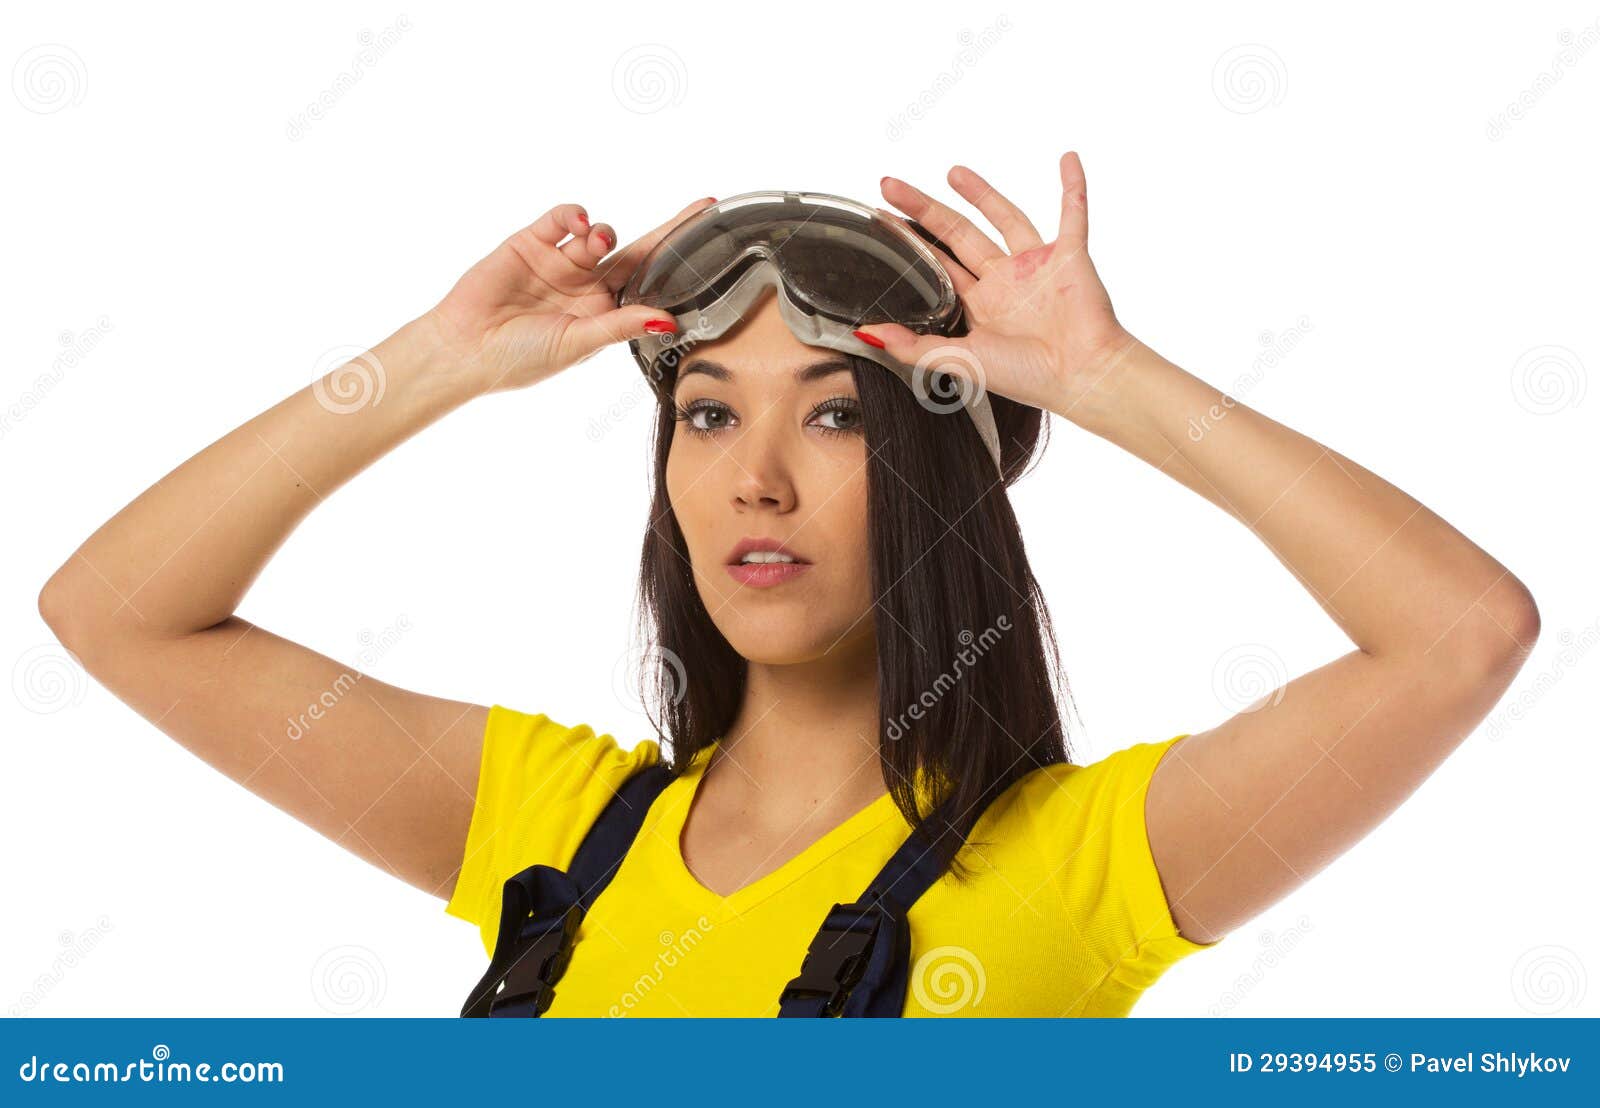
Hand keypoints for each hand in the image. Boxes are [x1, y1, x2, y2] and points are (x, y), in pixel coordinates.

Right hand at [421, 197, 715, 394]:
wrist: (463, 348)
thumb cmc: (519, 359)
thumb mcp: (577, 344)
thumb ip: (620, 325)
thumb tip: (668, 320)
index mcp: (604, 313)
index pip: (651, 284)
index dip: (679, 264)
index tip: (712, 245)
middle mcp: (588, 286)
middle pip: (638, 252)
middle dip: (670, 231)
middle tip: (701, 209)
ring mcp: (561, 262)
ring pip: (599, 233)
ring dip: (603, 233)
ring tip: (593, 243)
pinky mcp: (533, 242)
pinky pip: (564, 217)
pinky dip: (574, 215)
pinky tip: (575, 227)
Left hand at [854, 152, 1137, 418]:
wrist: (1081, 376)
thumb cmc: (1028, 377)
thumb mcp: (958, 361)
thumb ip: (912, 346)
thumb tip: (865, 334)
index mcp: (981, 307)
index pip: (938, 265)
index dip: (911, 242)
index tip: (882, 219)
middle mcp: (1006, 284)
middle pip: (959, 235)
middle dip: (925, 209)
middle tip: (892, 184)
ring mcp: (1037, 267)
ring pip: (1005, 218)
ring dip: (982, 193)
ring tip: (953, 172)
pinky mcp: (1070, 256)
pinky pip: (1073, 213)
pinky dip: (1072, 186)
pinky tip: (1067, 159)